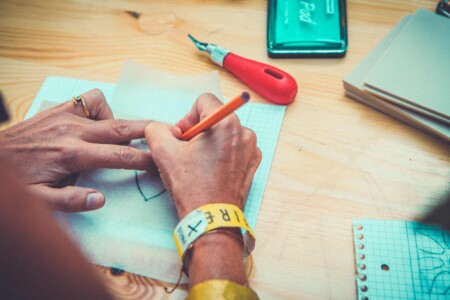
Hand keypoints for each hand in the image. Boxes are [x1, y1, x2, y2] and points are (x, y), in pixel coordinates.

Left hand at [0, 89, 153, 211]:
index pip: (121, 157)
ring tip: (117, 139)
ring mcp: (65, 116)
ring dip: (119, 123)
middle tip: (170, 131)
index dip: (146, 159)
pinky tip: (96, 124)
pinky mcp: (58, 109)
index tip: (163, 162)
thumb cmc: (16, 182)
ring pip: (107, 109)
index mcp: (72, 155)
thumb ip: (71, 201)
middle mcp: (73, 131)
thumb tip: (102, 199)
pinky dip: (99, 109)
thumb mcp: (38, 202)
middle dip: (150, 130)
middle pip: (122, 127)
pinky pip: (88, 100)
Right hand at [145, 93, 260, 218]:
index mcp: (226, 122)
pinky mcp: (253, 163)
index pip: (204, 101)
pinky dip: (223, 154)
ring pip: (225, 134)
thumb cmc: (190, 185)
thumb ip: (157, 128)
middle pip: (215, 118)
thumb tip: (162, 128)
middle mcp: (244, 131)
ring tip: (200, 164)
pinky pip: (235, 148)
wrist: (210, 218)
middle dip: (198, 132)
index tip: (182, 138)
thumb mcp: (163, 152)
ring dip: (210, 143)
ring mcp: (251, 149)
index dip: (188, 117)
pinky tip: (213, 171)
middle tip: (187, 153)